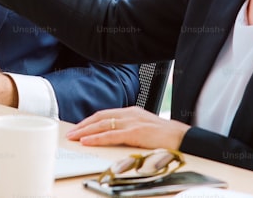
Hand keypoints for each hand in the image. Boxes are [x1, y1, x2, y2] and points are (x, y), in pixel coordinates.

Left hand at [66, 107, 189, 149]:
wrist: (182, 137)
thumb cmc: (164, 136)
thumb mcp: (143, 127)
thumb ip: (129, 128)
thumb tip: (113, 135)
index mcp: (131, 111)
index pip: (104, 114)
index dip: (89, 121)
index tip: (78, 128)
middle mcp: (130, 114)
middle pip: (100, 118)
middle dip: (83, 126)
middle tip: (70, 133)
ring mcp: (132, 122)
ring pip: (103, 125)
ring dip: (85, 131)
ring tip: (73, 137)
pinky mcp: (136, 132)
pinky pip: (112, 135)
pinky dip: (97, 138)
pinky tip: (87, 141)